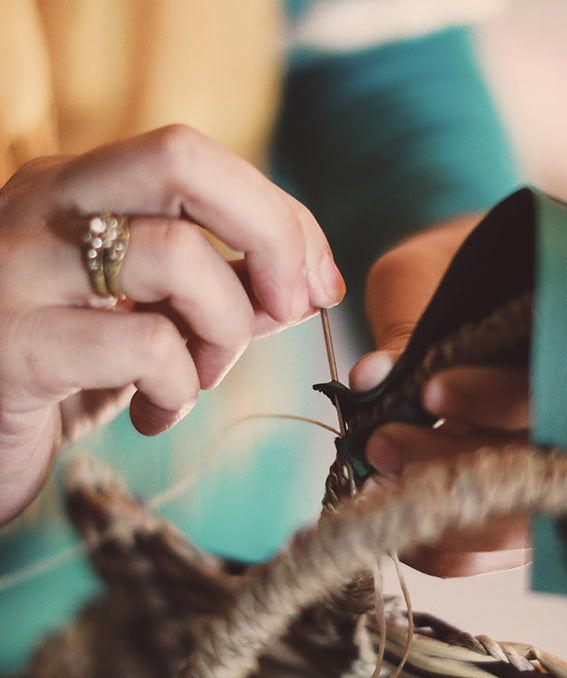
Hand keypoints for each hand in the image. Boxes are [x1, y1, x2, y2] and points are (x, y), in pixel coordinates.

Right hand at [0, 125, 344, 522]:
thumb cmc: (71, 370)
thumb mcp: (155, 316)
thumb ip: (225, 290)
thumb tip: (311, 283)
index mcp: (79, 189)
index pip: (197, 157)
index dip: (281, 216)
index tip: (318, 284)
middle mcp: (43, 207)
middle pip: (182, 158)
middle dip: (272, 234)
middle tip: (288, 306)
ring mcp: (20, 269)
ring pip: (177, 254)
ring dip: (224, 330)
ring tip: (199, 376)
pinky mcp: (16, 346)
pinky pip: (145, 345)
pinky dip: (179, 386)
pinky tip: (156, 413)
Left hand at [350, 216, 530, 577]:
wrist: (474, 283)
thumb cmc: (452, 272)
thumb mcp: (426, 277)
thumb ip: (409, 324)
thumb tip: (372, 378)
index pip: (559, 391)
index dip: (496, 400)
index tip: (431, 392)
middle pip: (540, 472)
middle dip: (451, 463)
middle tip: (381, 444)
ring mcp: (558, 471)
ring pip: (519, 526)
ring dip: (442, 511)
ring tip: (376, 482)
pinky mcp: (524, 506)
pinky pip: (493, 554)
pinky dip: (441, 547)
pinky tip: (394, 515)